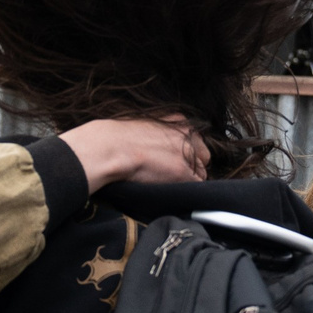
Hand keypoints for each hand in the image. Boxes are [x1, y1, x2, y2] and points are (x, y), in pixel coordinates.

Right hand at [59, 118, 207, 187]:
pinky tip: (165, 187)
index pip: (195, 142)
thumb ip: (162, 135)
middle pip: (203, 156)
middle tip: (171, 173)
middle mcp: (187, 134)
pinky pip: (194, 188)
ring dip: (187, 180)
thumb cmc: (117, 140)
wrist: (109, 148)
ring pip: (200, 174)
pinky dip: (183, 191)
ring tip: (164, 181)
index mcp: (179, 121)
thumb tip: (166, 149)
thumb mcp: (146, 126)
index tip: (173, 161)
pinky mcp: (183, 172)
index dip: (185, 155)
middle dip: (192, 167)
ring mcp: (187, 153)